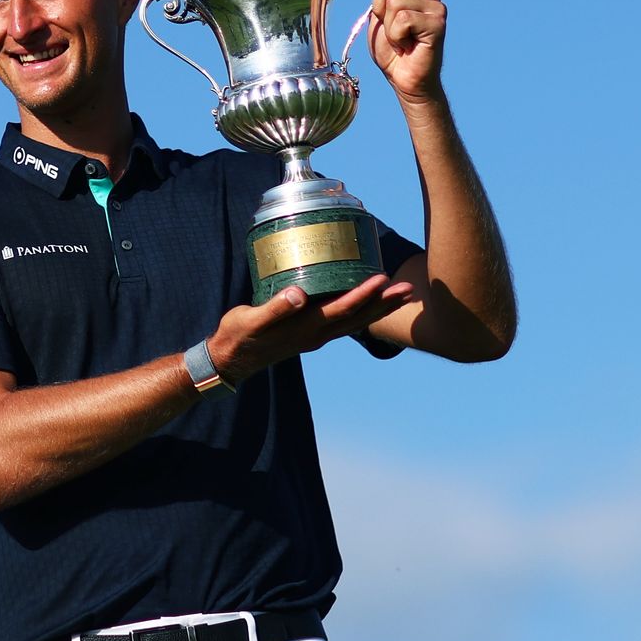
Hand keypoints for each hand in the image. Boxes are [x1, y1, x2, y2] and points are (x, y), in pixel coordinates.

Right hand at [207, 273, 414, 383]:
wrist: (230, 360)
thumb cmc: (238, 337)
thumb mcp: (251, 321)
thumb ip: (274, 309)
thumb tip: (298, 294)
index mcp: (306, 328)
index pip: (342, 310)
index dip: (363, 294)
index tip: (382, 279)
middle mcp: (317, 334)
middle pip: (359, 318)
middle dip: (384, 304)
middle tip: (409, 289)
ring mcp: (316, 336)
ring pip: (356, 321)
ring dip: (380, 309)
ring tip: (401, 296)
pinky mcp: (311, 333)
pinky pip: (345, 322)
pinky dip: (363, 312)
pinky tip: (369, 303)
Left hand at [366, 0, 446, 103]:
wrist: (404, 78)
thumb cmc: (392, 49)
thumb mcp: (378, 14)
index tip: (381, 0)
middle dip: (379, 8)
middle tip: (392, 28)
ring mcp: (435, 6)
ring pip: (392, 2)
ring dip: (388, 27)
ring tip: (401, 39)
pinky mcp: (437, 23)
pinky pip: (403, 20)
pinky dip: (396, 37)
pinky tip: (407, 45)